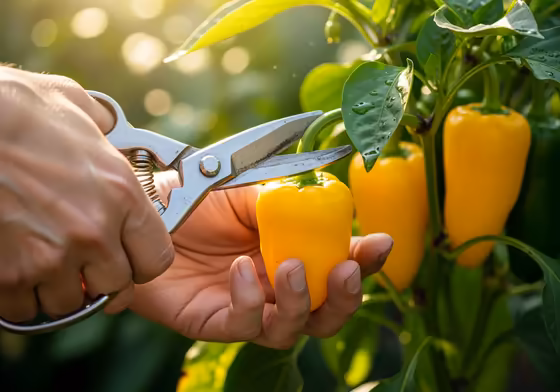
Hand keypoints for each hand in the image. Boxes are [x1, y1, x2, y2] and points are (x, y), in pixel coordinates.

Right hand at [0, 67, 172, 322]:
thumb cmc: (18, 108)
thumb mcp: (81, 109)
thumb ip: (109, 133)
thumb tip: (114, 132)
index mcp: (122, 196)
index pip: (156, 259)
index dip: (143, 262)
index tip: (129, 256)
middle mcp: (93, 233)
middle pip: (115, 288)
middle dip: (101, 278)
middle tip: (84, 261)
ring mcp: (49, 257)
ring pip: (69, 303)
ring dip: (60, 288)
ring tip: (47, 261)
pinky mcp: (6, 274)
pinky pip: (25, 309)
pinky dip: (21, 296)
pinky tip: (17, 267)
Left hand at [130, 171, 392, 348]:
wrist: (147, 213)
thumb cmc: (196, 199)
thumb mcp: (246, 192)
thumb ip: (285, 203)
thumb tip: (326, 202)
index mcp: (292, 251)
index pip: (338, 264)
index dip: (364, 260)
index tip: (379, 243)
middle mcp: (277, 286)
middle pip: (327, 312)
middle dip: (345, 296)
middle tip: (344, 269)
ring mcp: (249, 308)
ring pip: (294, 329)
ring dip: (301, 301)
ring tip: (288, 266)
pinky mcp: (216, 323)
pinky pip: (246, 325)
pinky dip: (251, 301)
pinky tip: (240, 269)